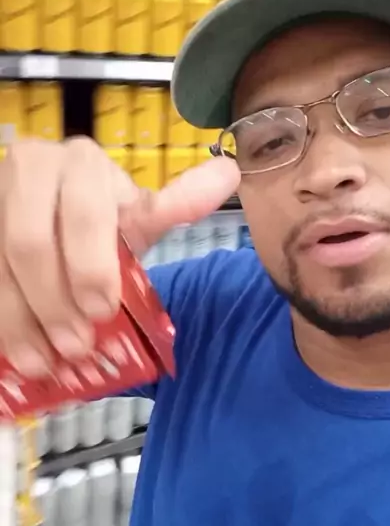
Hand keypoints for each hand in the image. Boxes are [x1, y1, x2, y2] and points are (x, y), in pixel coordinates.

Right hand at [0, 137, 239, 375]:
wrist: (48, 222)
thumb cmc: (97, 225)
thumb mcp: (135, 216)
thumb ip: (177, 203)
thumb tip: (230, 172)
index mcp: (80, 163)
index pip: (83, 214)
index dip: (91, 267)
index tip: (104, 310)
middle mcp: (30, 166)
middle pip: (30, 244)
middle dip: (55, 303)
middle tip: (77, 345)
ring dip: (21, 322)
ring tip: (44, 362)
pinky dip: (0, 322)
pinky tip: (15, 352)